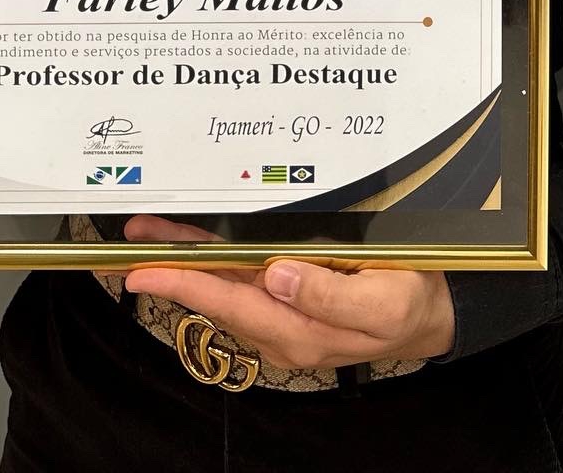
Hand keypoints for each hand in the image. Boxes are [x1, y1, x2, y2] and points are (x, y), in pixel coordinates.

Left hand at [122, 215, 454, 369]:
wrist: (427, 313)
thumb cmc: (405, 304)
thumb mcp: (379, 301)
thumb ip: (328, 294)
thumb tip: (277, 276)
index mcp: (299, 331)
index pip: (230, 303)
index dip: (185, 284)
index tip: (144, 272)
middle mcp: (280, 325)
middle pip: (216, 292)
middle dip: (172, 266)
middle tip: (135, 237)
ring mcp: (282, 313)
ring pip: (224, 283)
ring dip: (188, 258)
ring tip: (152, 231)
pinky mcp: (288, 298)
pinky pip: (242, 279)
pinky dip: (215, 260)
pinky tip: (198, 242)